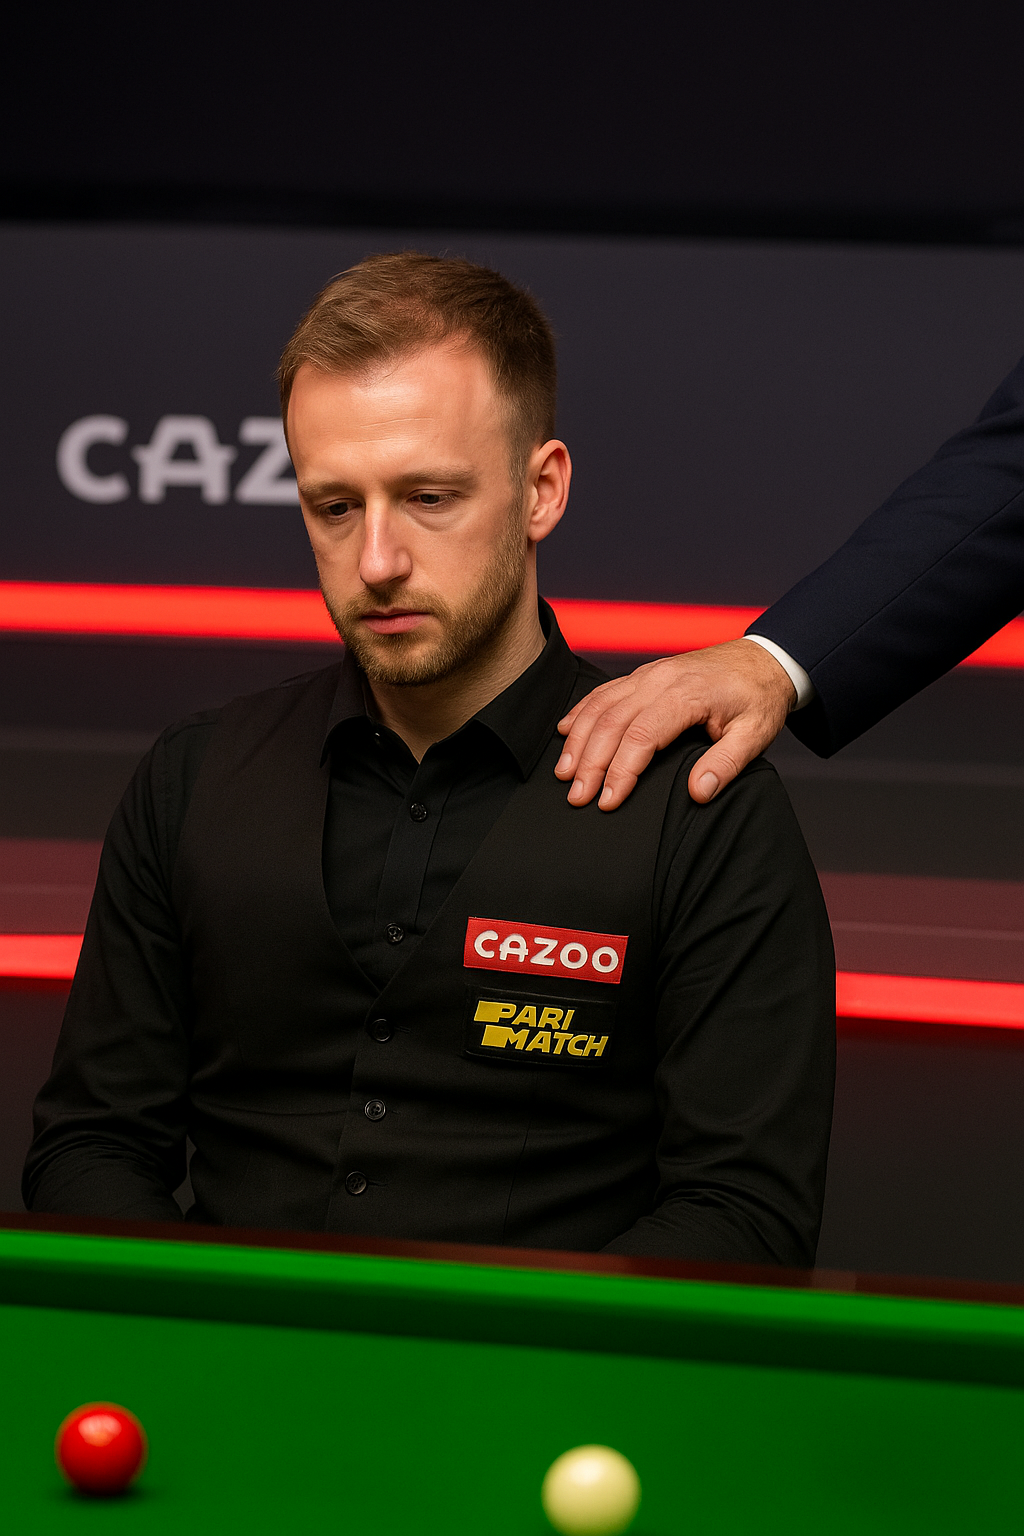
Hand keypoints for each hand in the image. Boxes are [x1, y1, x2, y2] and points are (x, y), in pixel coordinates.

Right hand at [555, 638, 796, 808]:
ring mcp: (649, 674)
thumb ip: (726, 765)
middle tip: (577, 797)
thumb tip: (698, 793)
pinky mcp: (644, 674)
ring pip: (600, 705)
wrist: (764, 659)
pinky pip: (604, 691)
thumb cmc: (759, 698)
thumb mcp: (756, 735)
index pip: (642, 737)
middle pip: (612, 722)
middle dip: (589, 762)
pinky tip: (565, 731)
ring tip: (564, 772)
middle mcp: (661, 680)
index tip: (608, 801)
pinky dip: (580, 711)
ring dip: (578, 739)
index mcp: (687, 696)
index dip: (620, 771)